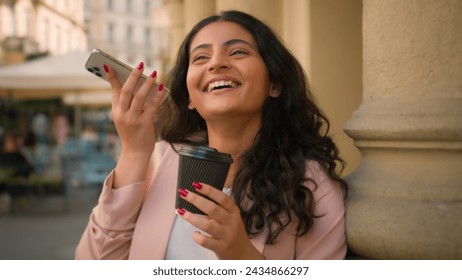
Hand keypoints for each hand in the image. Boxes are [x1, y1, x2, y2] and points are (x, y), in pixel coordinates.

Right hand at [105, 62, 164, 186]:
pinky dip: (157, 96)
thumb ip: (126, 104)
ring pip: (140, 97)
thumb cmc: (132, 133)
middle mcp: (122, 114)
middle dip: (133, 76)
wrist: (135, 153)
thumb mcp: (123, 118)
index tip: (109, 65)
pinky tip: (161, 87)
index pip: (114, 91)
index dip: (112, 78)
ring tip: (154, 73)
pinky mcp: (144, 124)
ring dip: (147, 83)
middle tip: (140, 65)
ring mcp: (133, 119)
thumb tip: (136, 85)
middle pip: (127, 91)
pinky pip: (152, 106)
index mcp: (116, 112)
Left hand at [177, 183, 264, 259]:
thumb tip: (195, 198)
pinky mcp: (221, 248)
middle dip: (196, 199)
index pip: (222, 198)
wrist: (243, 254)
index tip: (196, 184)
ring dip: (192, 217)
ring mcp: (227, 235)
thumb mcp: (230, 218)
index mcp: (234, 212)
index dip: (209, 190)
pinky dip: (197, 236)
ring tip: (180, 211)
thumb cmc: (232, 232)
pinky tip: (194, 233)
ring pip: (207, 224)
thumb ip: (218, 210)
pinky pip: (205, 241)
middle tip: (183, 193)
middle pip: (212, 208)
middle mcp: (232, 222)